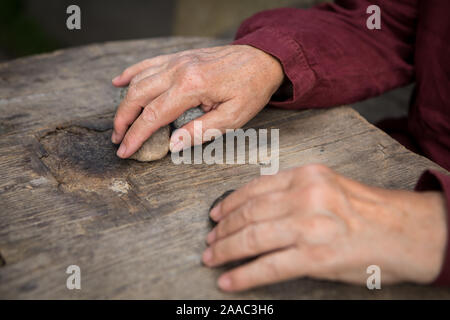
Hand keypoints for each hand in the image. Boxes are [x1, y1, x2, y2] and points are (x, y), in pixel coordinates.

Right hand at [111, 45, 283, 157]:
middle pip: (138, 96)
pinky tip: (119, 82)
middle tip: (118, 140)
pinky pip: (148, 64)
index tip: (125, 151)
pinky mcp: (179, 58)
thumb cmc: (251, 89)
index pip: (154, 115)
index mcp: (191, 87)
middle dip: (123, 120)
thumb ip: (202, 131)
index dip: (136, 135)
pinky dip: (131, 74)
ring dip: (125, 102)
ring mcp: (177, 61)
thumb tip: (173, 144)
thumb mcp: (234, 117)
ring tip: (119, 122)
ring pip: (139, 80)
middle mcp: (179, 70)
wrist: (262, 59)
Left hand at [204, 164, 446, 290]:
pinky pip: (269, 267)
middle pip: (249, 214)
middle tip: (209, 241)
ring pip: (252, 239)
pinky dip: (244, 275)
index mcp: (307, 176)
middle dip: (223, 230)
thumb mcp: (329, 187)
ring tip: (212, 258)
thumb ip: (294, 192)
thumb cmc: (368, 211)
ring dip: (226, 250)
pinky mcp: (315, 257)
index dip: (229, 204)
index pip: (255, 189)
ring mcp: (309, 227)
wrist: (406, 233)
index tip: (215, 215)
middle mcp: (305, 197)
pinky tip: (229, 280)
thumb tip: (258, 209)